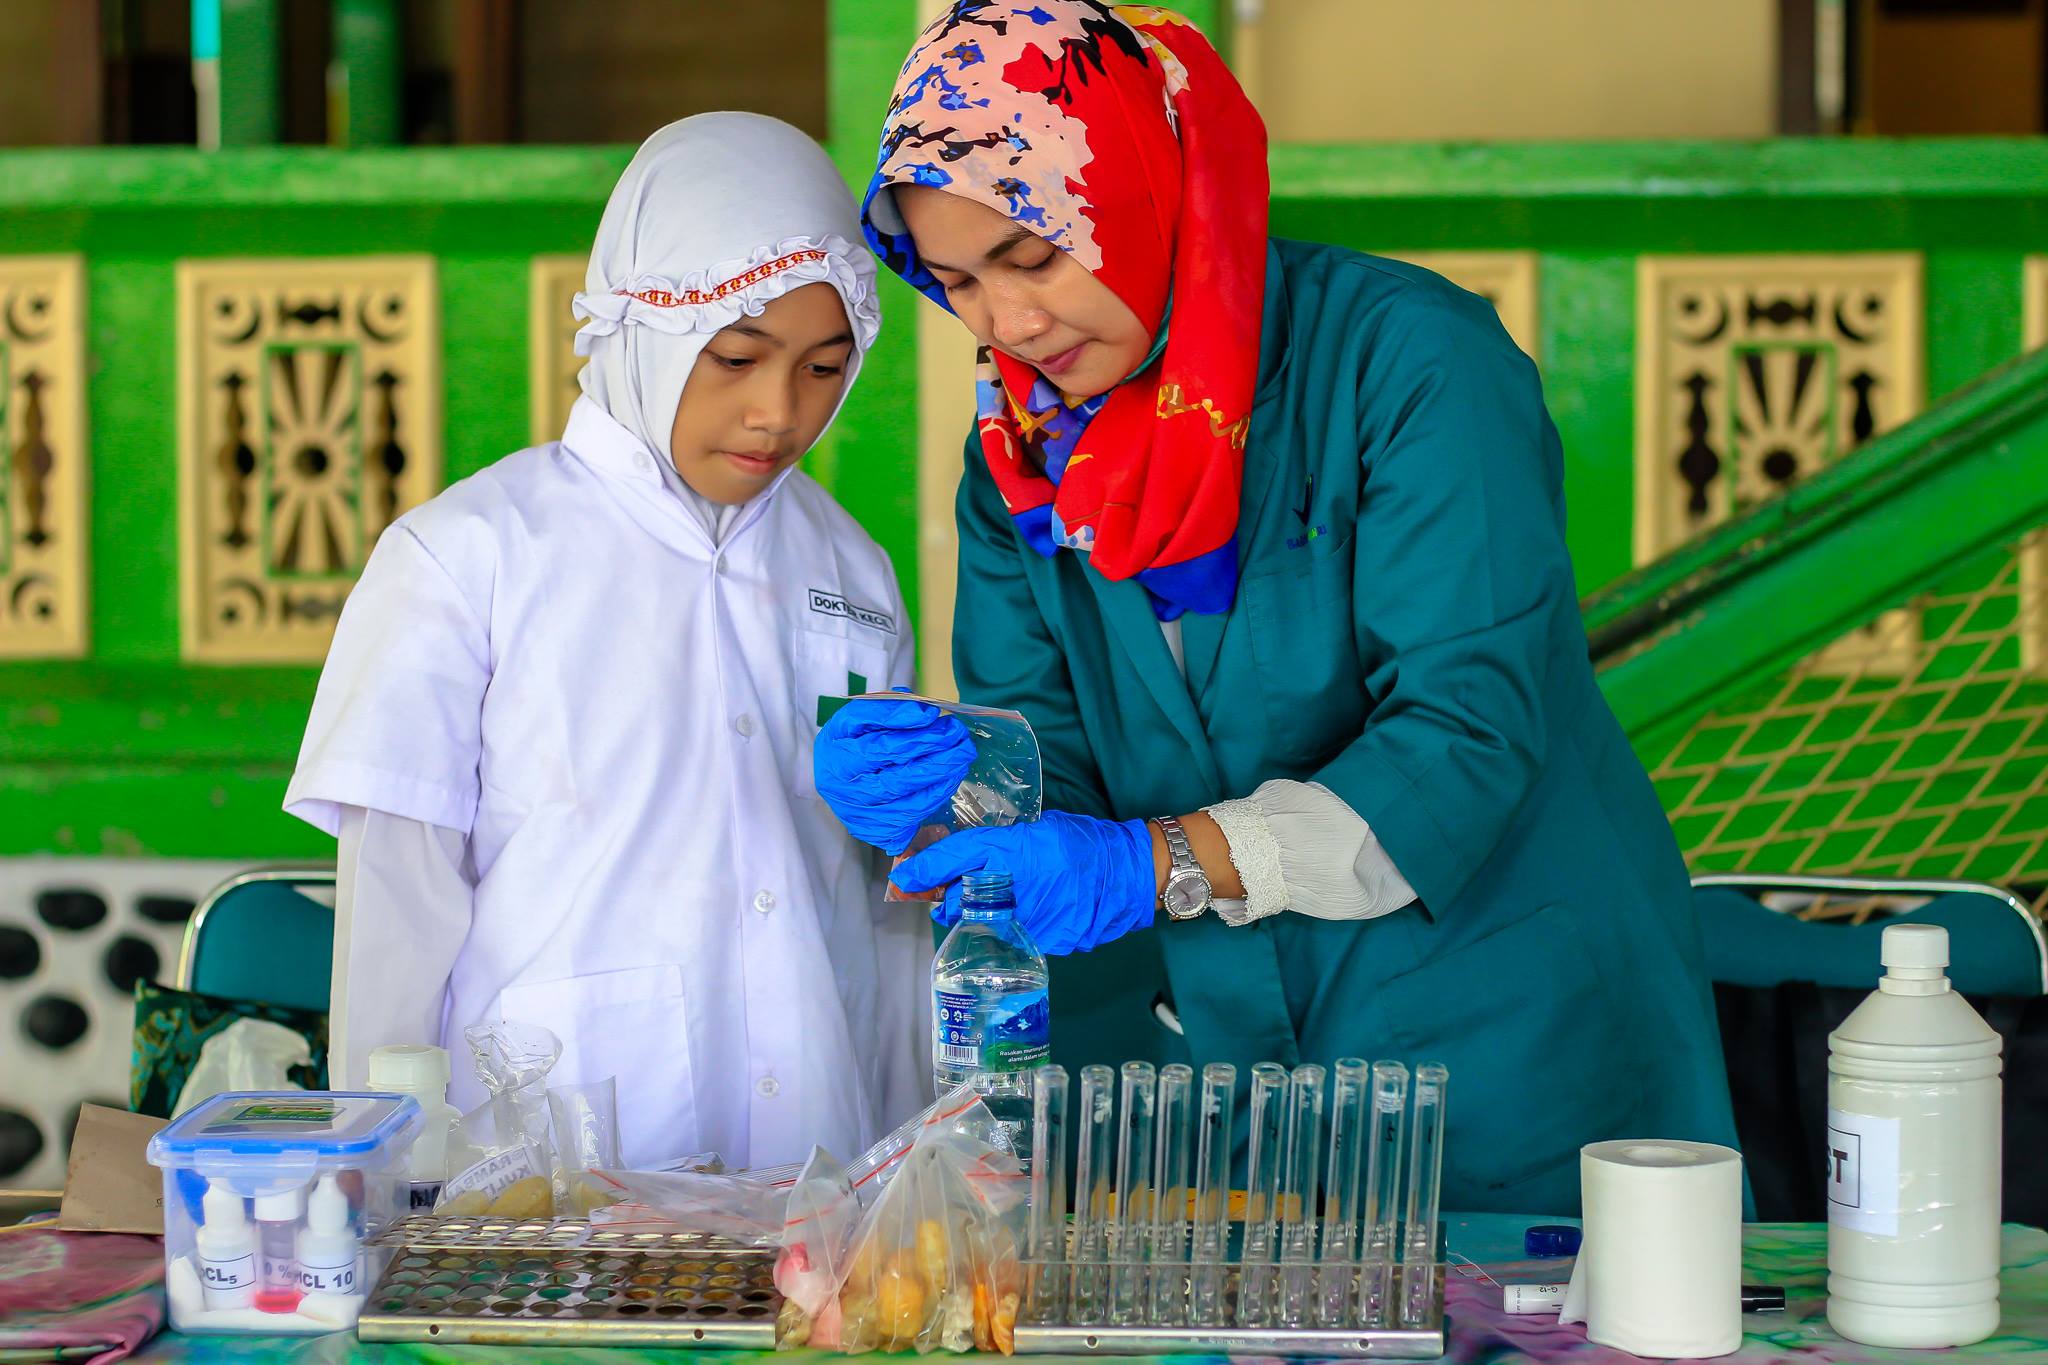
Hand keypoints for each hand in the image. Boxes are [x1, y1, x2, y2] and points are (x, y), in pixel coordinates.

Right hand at [813, 696, 975, 853]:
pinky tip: (953, 775)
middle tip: (956, 732)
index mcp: (835, 754)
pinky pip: (913, 812)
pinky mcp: (878, 830)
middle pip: (891, 767)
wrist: (839, 783)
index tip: (930, 713)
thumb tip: (923, 710)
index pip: (872, 741)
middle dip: (929, 747)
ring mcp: (861, 812)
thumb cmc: (851, 745)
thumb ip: (887, 709)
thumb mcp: (857, 721)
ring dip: (940, 771)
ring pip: (905, 791)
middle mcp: (844, 787)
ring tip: (962, 752)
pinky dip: (937, 792)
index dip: (901, 724)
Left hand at [890, 811, 1156, 954]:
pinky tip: (1024, 915)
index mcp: (1015, 850)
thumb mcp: (1039, 830)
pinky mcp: (1042, 941)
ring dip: (979, 914)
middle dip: (948, 896)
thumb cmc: (1086, 842)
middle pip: (962, 896)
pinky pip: (1012, 935)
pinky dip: (1010, 926)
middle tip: (942, 894)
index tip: (903, 875)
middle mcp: (1016, 886)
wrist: (1131, 875)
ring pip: (984, 921)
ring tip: (992, 903)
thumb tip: (968, 856)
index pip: (958, 855)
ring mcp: (1029, 918)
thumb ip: (1002, 844)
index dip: (926, 866)